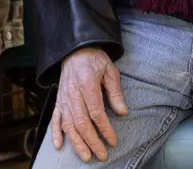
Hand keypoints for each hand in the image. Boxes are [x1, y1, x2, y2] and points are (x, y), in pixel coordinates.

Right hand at [52, 48, 127, 162]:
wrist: (76, 50)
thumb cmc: (95, 60)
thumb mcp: (110, 70)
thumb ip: (115, 92)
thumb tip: (123, 112)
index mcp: (87, 84)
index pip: (96, 112)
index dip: (104, 128)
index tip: (113, 140)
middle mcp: (73, 93)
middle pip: (81, 122)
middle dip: (92, 141)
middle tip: (102, 155)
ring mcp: (63, 98)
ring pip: (68, 125)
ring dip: (77, 143)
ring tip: (86, 157)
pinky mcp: (58, 101)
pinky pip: (54, 119)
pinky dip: (55, 133)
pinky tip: (59, 146)